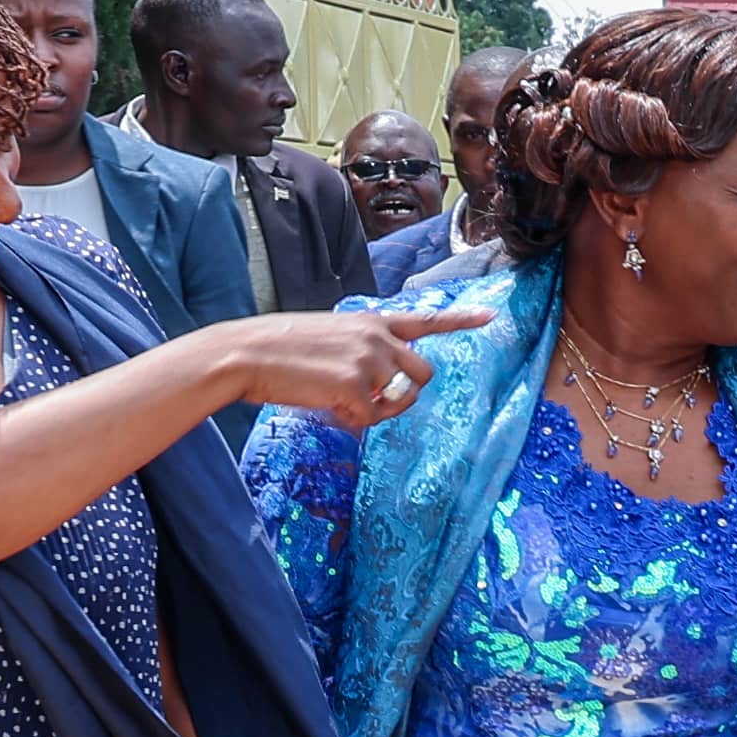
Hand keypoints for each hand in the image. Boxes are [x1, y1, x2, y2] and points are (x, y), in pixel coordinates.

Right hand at [204, 300, 486, 432]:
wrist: (245, 353)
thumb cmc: (280, 350)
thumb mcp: (330, 336)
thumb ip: (363, 352)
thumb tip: (380, 387)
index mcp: (372, 322)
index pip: (424, 320)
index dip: (460, 320)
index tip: (492, 316)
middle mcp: (378, 336)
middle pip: (423, 375)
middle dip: (403, 393)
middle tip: (367, 398)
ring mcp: (369, 359)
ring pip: (400, 399)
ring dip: (377, 409)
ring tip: (337, 397)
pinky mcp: (356, 384)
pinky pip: (372, 417)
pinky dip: (351, 419)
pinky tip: (325, 403)